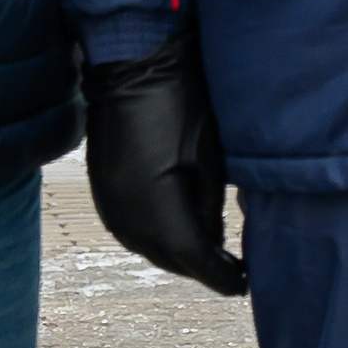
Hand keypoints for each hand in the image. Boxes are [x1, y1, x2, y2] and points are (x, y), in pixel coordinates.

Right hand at [83, 42, 246, 296]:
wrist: (132, 63)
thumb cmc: (178, 100)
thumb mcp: (208, 158)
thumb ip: (210, 207)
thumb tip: (213, 241)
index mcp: (153, 206)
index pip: (192, 257)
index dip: (220, 275)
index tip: (244, 285)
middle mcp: (125, 213)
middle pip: (168, 258)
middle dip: (201, 268)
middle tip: (233, 272)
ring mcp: (108, 202)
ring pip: (147, 248)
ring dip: (178, 255)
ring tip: (209, 255)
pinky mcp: (103, 189)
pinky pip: (132, 230)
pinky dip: (156, 238)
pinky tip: (176, 232)